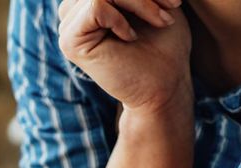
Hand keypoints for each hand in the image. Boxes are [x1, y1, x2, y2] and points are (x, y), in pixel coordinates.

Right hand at [57, 0, 191, 114]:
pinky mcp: (70, 40)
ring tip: (160, 21)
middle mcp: (75, 6)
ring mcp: (69, 22)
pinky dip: (120, 17)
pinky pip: (95, 4)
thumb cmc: (165, 42)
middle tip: (171, 6)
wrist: (166, 86)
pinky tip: (131, 37)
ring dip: (139, 1)